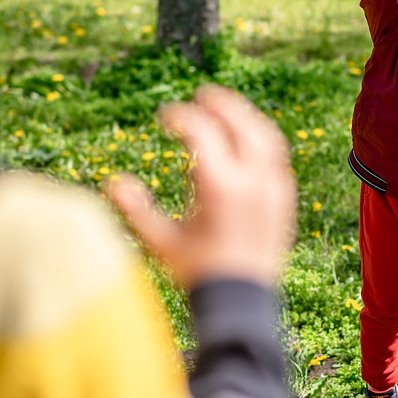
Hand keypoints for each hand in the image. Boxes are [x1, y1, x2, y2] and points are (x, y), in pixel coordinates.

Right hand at [107, 85, 294, 287]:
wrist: (243, 302)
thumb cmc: (199, 274)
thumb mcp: (161, 242)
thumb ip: (136, 210)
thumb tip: (112, 182)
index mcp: (220, 186)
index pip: (202, 131)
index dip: (180, 117)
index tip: (164, 117)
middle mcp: (252, 181)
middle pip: (240, 123)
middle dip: (220, 104)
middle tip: (201, 95)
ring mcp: (273, 188)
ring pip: (265, 136)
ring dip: (244, 116)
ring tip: (226, 109)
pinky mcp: (285, 198)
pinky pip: (276, 156)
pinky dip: (261, 138)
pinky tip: (247, 140)